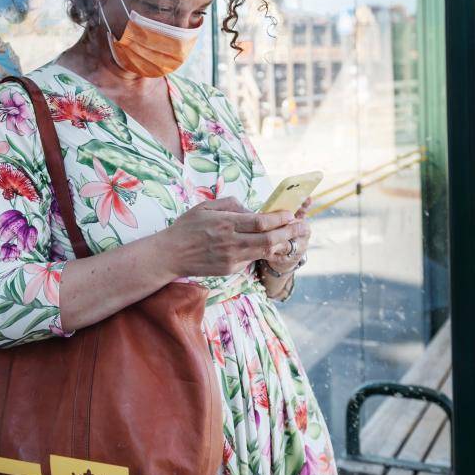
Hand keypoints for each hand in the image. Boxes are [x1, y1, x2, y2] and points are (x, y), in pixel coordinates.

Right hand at [162, 197, 309, 277]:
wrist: (171, 255)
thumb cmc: (187, 227)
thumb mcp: (206, 206)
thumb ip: (231, 205)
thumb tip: (251, 210)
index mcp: (225, 223)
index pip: (260, 222)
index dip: (279, 219)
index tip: (290, 214)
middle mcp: (231, 242)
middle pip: (268, 240)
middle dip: (289, 233)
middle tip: (303, 227)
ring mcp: (231, 258)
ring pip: (264, 252)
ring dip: (282, 244)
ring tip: (295, 237)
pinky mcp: (230, 269)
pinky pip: (251, 259)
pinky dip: (262, 251)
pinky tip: (271, 245)